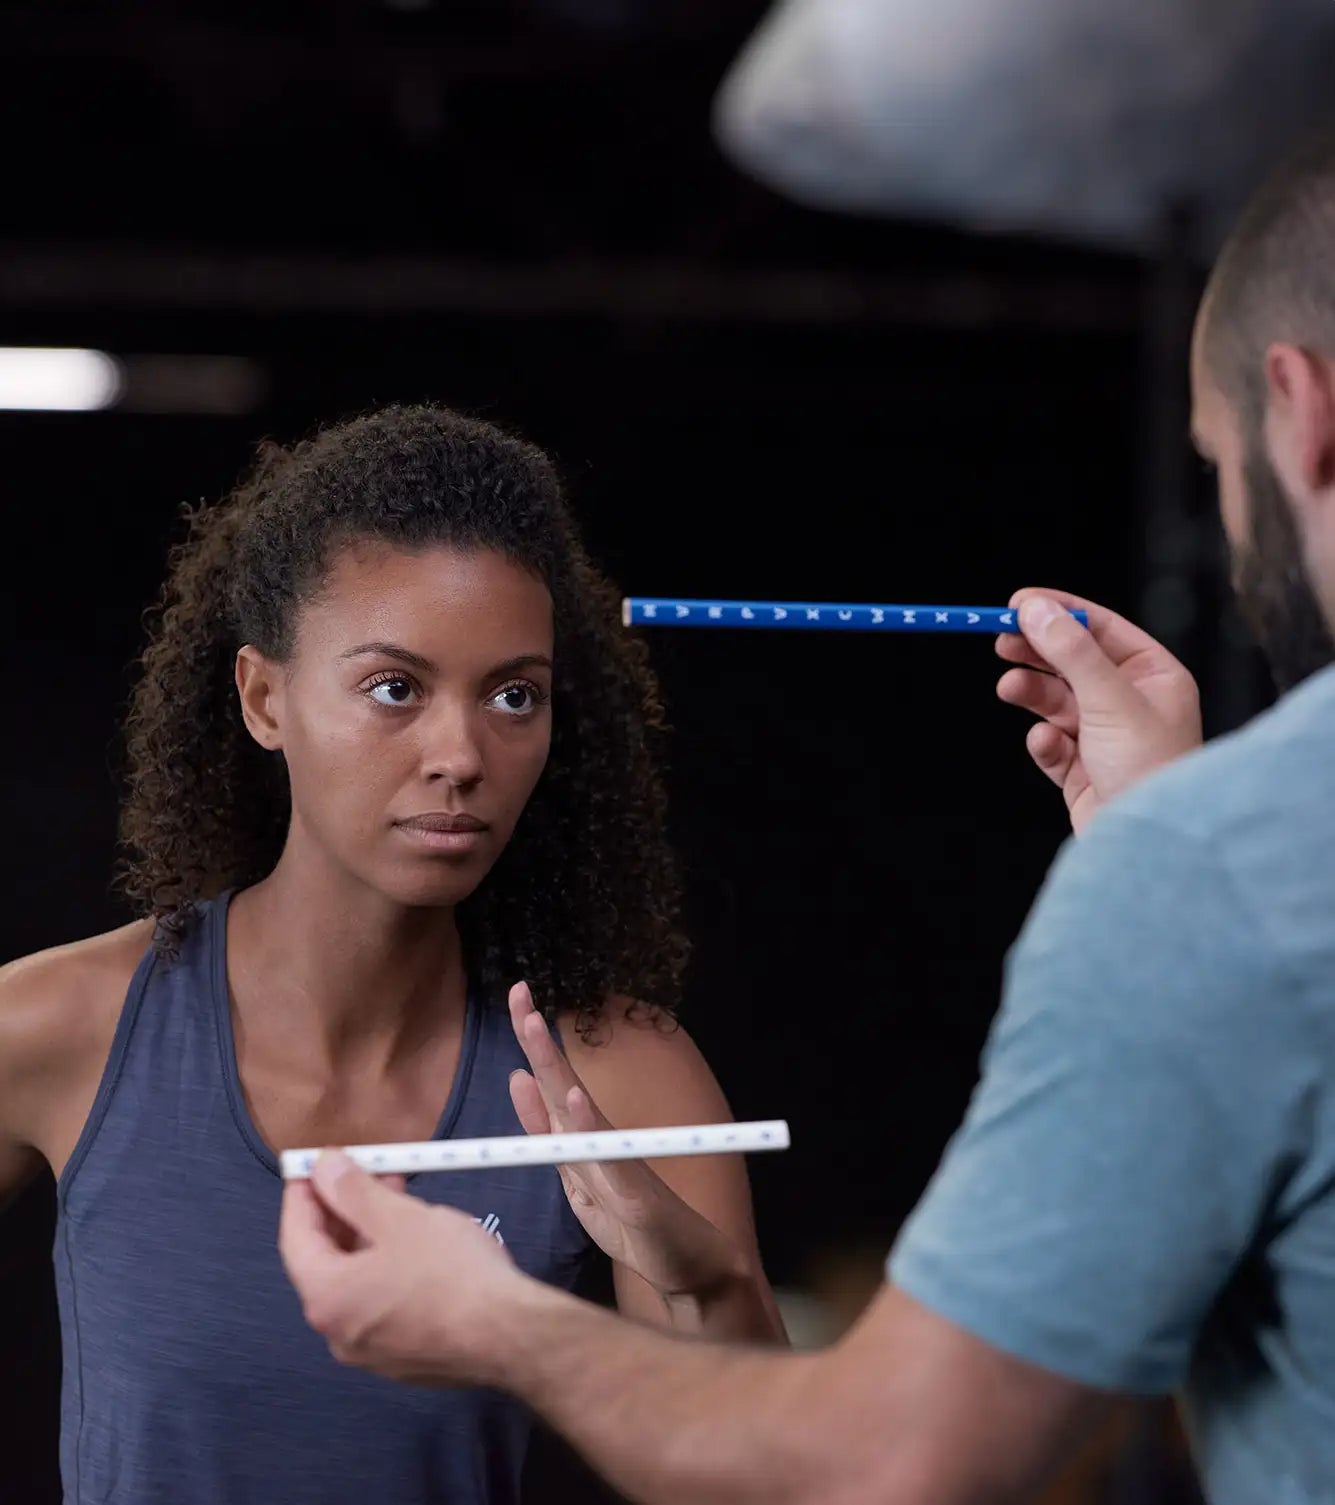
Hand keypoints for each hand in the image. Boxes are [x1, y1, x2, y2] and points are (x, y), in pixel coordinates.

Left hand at [279, 1151, 524, 1387]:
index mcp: (327, 1298)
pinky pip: (382, 1302)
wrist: (509, 1335)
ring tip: (401, 1198)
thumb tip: (322, 1167)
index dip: (303, 1193)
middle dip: (343, 1211)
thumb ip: (353, 1191)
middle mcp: (338, 1331)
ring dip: (370, 1236)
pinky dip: (389, 1267)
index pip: (295, 1236)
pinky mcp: (403, 1356)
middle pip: (326, 1260)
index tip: (315, 1163)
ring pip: (358, 1281)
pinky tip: (420, 1243)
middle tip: (366, 1172)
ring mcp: (371, 1350)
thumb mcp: (401, 1218)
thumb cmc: (452, 1274)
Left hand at [507, 982, 744, 1299]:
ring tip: (536, 1028)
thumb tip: (518, 1078)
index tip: (518, 994)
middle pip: (561, 1081)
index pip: (551, 1080)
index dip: (533, 1039)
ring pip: (580, 1110)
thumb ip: (546, 1132)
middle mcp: (601, 1140)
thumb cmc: (632, 1223)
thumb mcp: (574, 1179)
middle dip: (537, 1037)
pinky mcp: (636, 1194)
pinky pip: (609, 1157)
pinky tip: (575, 1098)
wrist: (689, 1269)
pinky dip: (591, 1127)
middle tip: (519, 991)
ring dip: (556, 1067)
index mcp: (582, 1138)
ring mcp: (620, 1163)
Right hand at [997, 588, 1202, 833]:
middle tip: (1001, 641)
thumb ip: (1070, 652)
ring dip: (1032, 693)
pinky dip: (1043, 742)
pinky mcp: (1082, 770)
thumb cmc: (1151, 772)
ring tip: (1009, 689)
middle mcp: (1132, 703)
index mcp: (1155, 676)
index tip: (1017, 603)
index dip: (1059, 612)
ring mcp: (1105, 737)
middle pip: (1072, 662)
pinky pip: (1052, 743)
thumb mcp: (1109, 700)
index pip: (1101, 629)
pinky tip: (1046, 746)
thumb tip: (1036, 609)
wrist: (1147, 848)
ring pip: (1056, 701)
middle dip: (1037, 653)